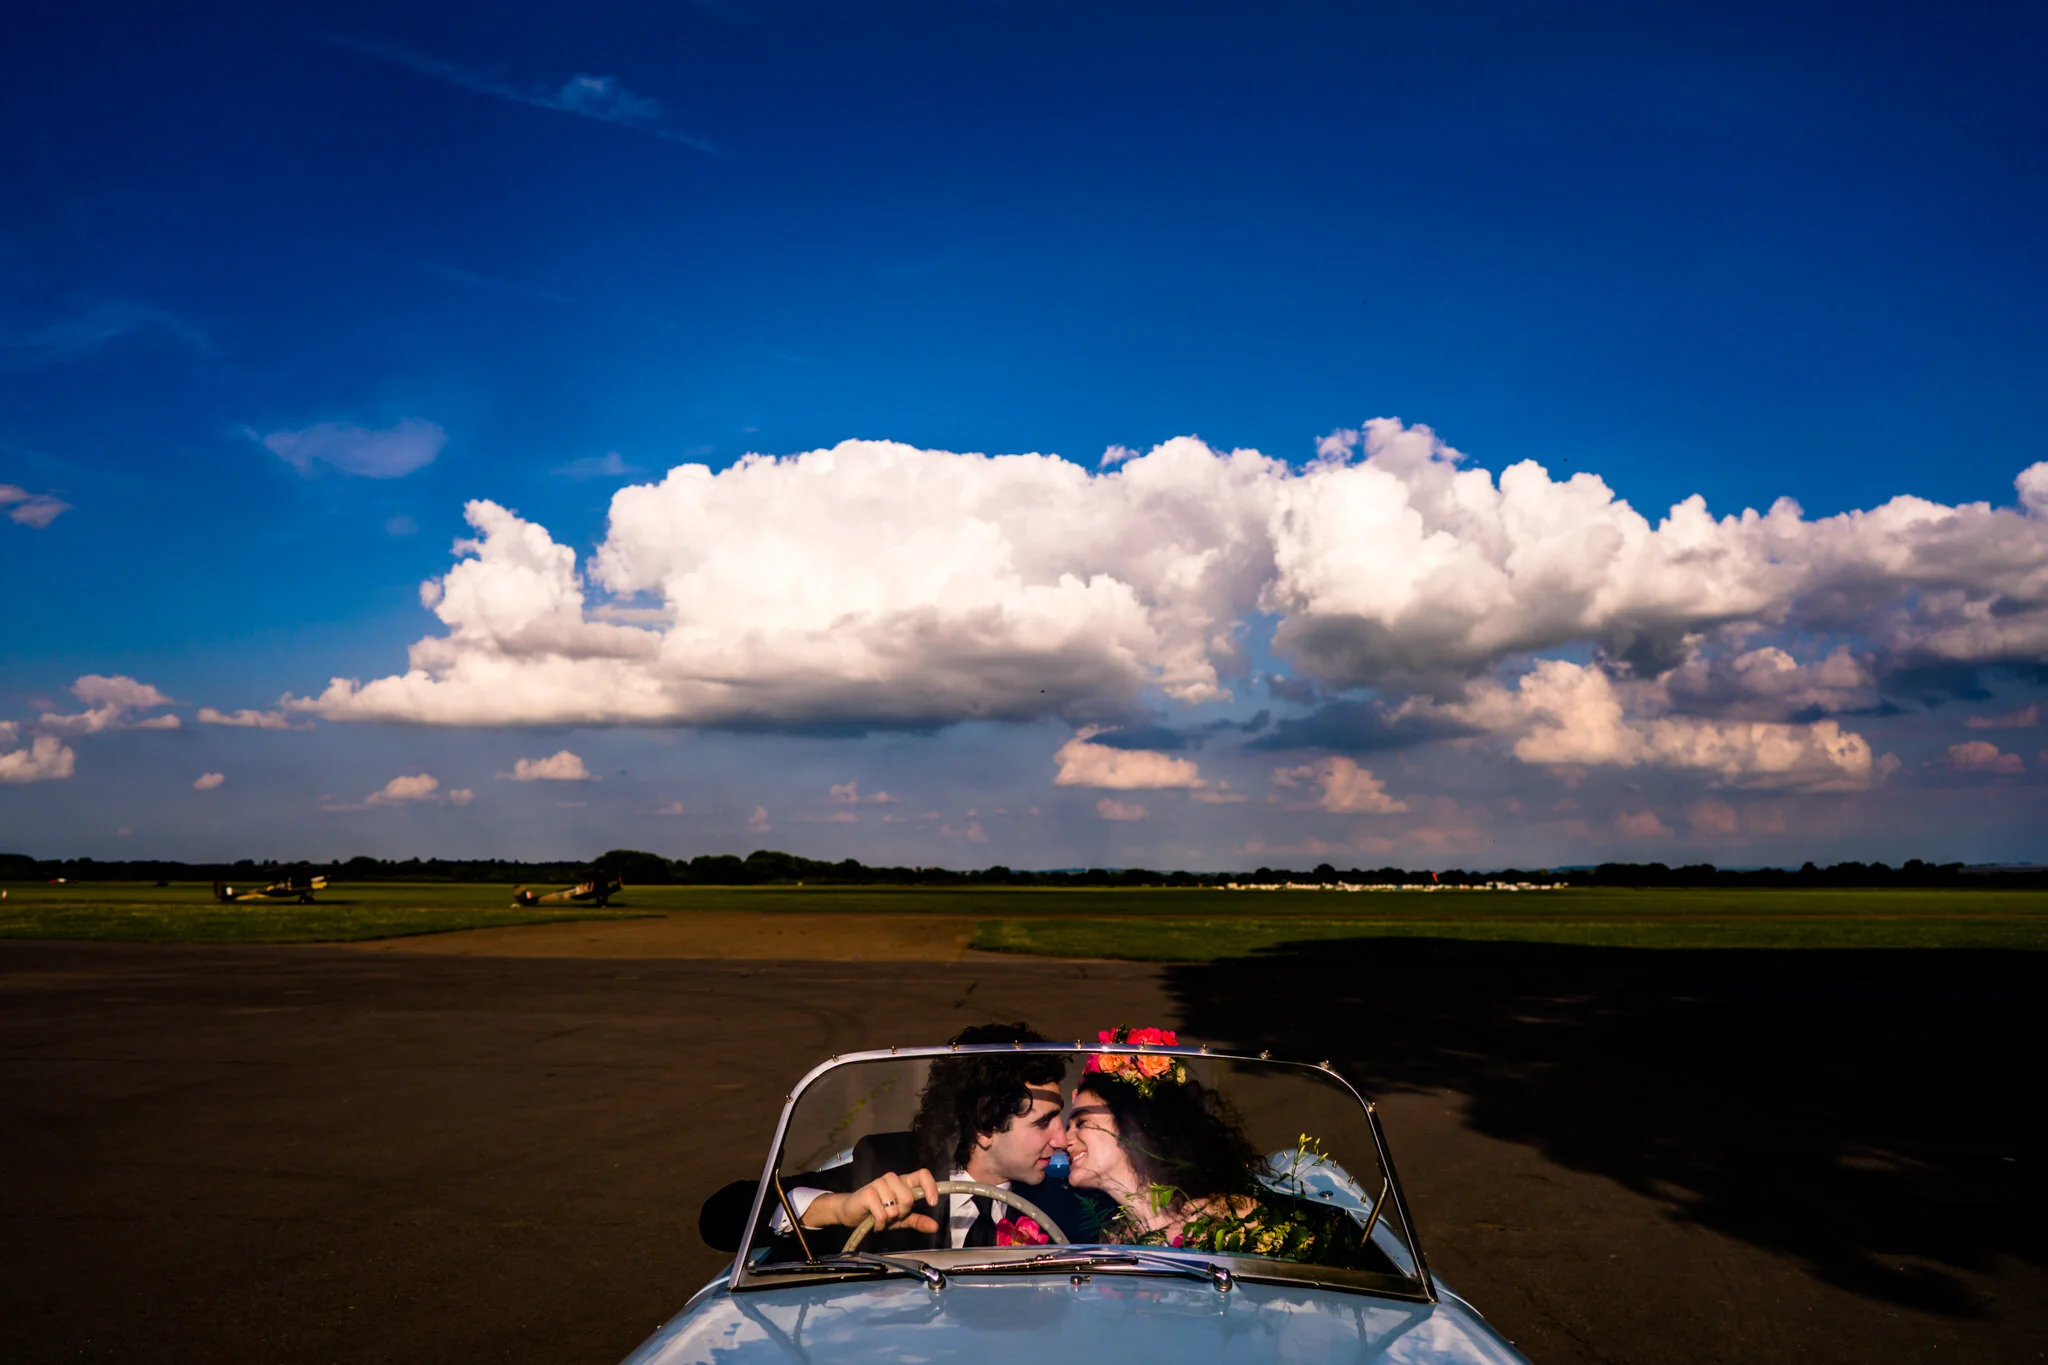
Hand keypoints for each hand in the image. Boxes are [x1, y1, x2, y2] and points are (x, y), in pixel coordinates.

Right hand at [803, 1168, 940, 1234]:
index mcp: (903, 1182)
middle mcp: (892, 1179)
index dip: (931, 1187)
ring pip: (895, 1208)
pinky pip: (882, 1215)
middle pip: (909, 1197)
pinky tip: (874, 1222)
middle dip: (902, 1213)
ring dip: (889, 1219)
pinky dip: (880, 1224)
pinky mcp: (868, 1193)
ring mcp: (879, 1184)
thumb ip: (918, 1220)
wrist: (851, 1213)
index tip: (932, 1203)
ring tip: (881, 1217)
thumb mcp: (901, 1219)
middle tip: (892, 1215)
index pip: (922, 1175)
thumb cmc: (878, 1212)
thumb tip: (935, 1226)